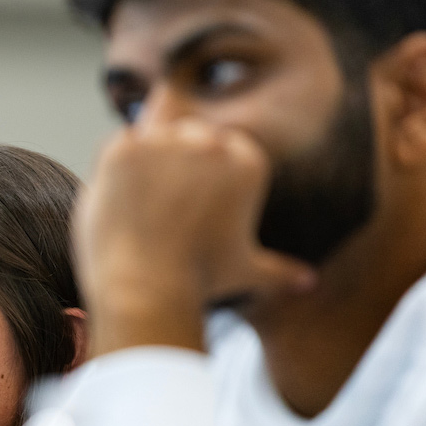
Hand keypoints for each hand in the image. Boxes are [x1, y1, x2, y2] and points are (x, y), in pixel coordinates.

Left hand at [74, 119, 316, 355]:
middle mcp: (210, 143)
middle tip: (164, 212)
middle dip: (176, 167)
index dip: (200, 179)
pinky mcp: (125, 147)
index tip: (190, 210)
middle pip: (187, 136)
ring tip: (143, 209)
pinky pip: (120, 144)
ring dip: (146, 165)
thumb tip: (309, 283)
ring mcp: (165, 141)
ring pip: (152, 137)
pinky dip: (116, 169)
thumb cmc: (198, 281)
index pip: (219, 148)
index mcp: (248, 161)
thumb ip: (280, 270)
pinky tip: (123, 202)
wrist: (145, 288)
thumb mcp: (246, 272)